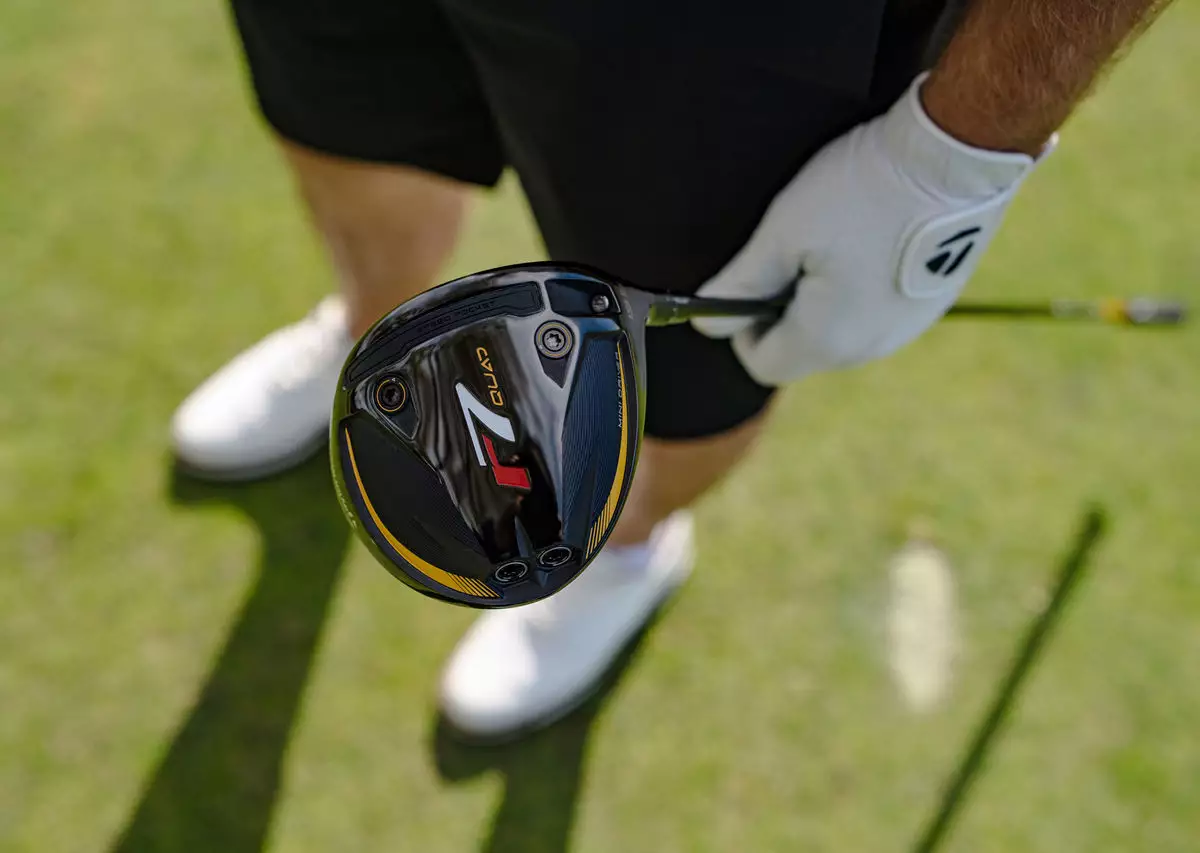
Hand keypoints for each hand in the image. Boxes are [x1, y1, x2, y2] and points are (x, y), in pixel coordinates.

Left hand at [693, 73, 1053, 385]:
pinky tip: (867, 236)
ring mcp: (908, 328)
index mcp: (828, 340)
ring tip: (831, 238)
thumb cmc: (864, 188)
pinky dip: (859, 286)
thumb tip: (707, 322)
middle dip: (781, 310)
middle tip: (786, 250)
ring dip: (821, 297)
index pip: (763, 364)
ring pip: (840, 330)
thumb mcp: (784, 230)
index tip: (743, 284)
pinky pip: (876, 311)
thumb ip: (739, 283)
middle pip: (801, 349)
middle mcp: (870, 348)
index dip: (740, 329)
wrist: (957, 152)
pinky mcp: (932, 303)